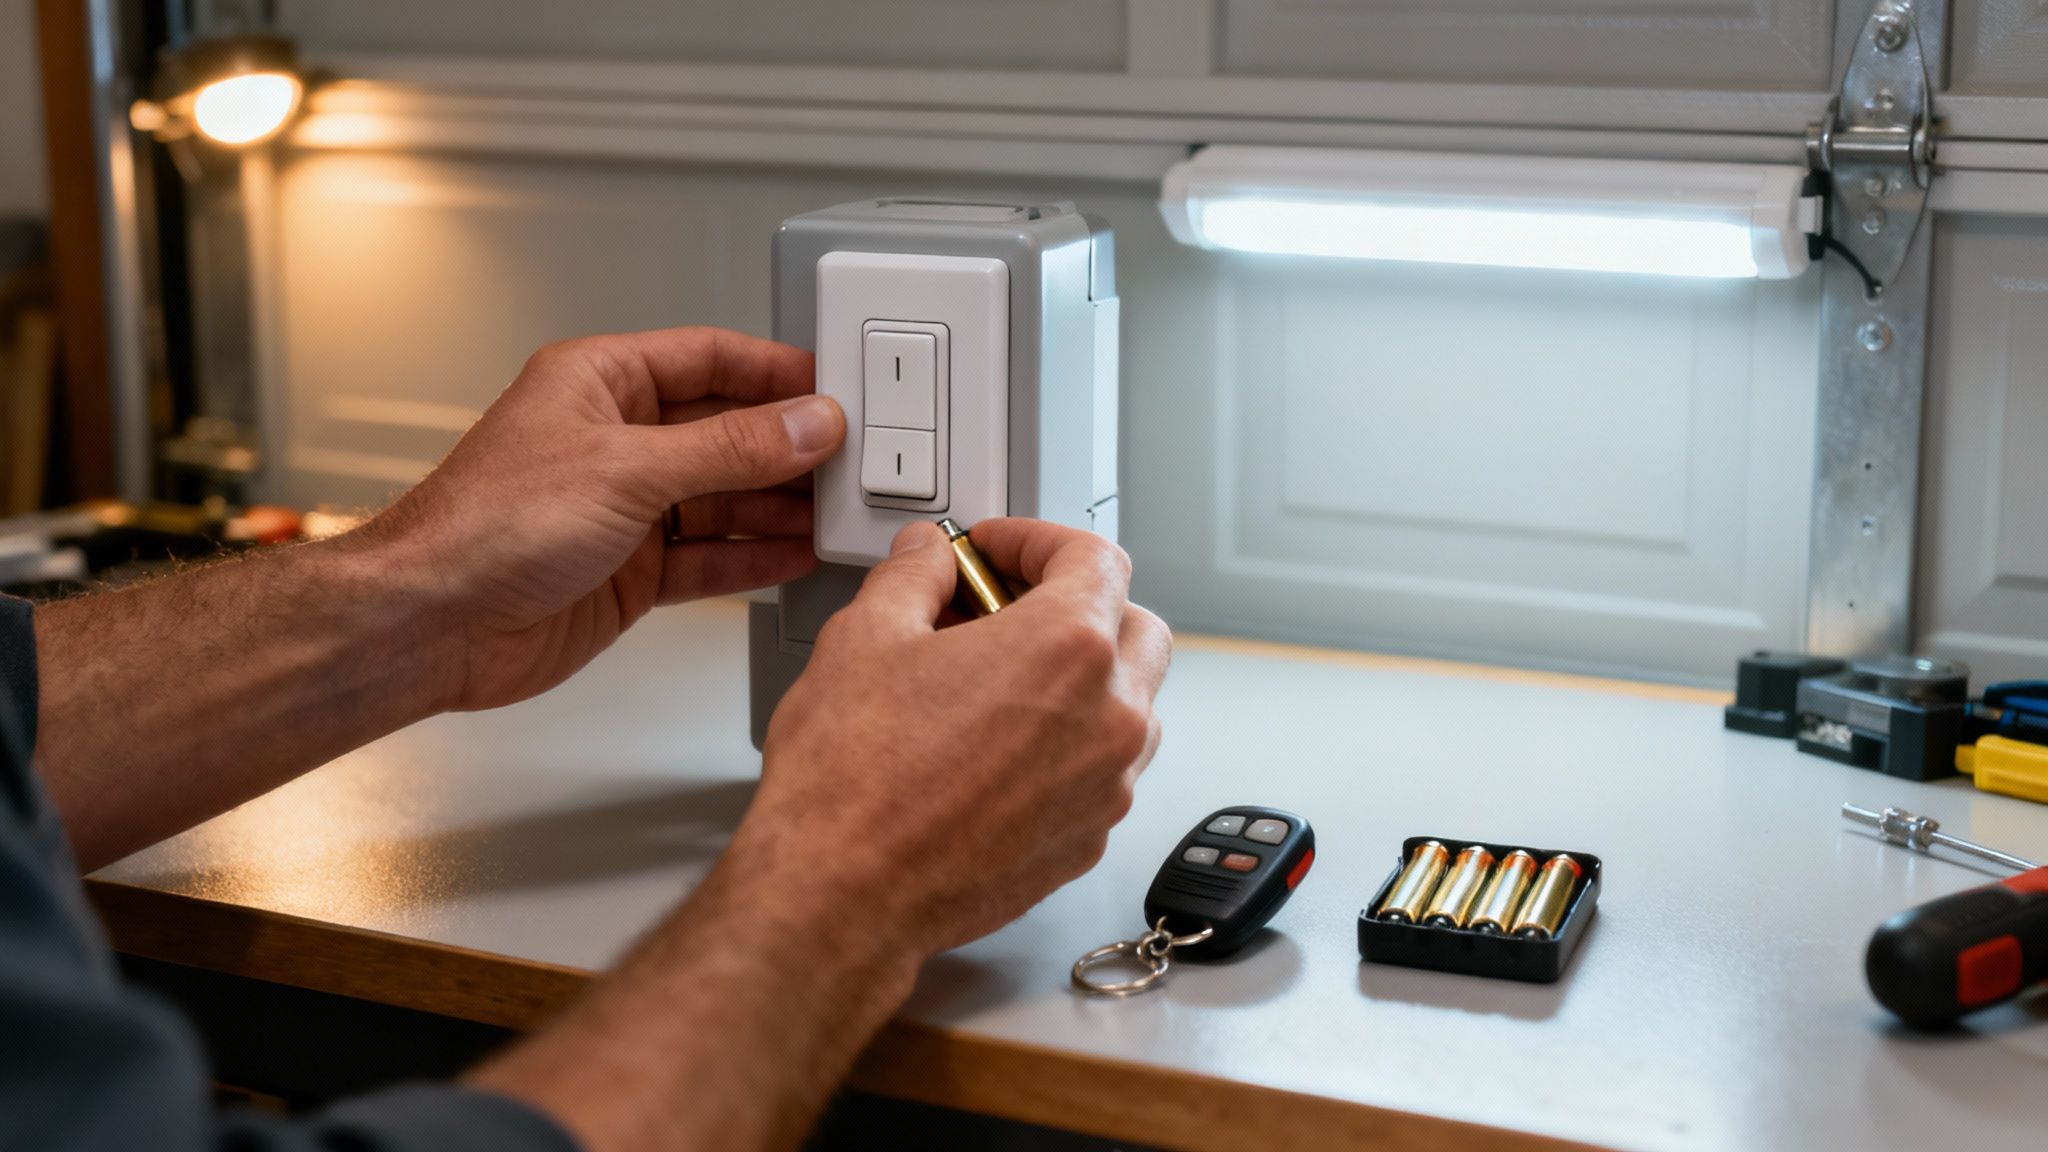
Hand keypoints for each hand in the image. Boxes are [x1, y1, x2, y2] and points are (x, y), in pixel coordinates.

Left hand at [365, 327, 844, 711]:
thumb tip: (805, 424)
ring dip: (780, 505)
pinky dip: (754, 557)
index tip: (835, 389)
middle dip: (789, 446)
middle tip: (852, 458)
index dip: (776, 372)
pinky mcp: (631, 572)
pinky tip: (797, 555)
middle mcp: (615, 440)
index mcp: (600, 382)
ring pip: (724, 497)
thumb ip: (729, 449)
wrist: (433, 622)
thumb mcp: (627, 470)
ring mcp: (624, 509)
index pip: (710, 358)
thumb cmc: (484, 526)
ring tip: (838, 510)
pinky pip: (710, 556)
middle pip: (725, 431)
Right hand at [743, 518, 1173, 957]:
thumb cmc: (852, 780)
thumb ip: (912, 578)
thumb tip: (929, 558)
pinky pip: (1104, 773)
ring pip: (1132, 706)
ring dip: (1085, 680)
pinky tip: (1000, 749)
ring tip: (1004, 682)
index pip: (1093, 557)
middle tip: (1008, 608)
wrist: (842, 893)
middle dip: (1080, 606)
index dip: (1038, 539)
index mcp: (1068, 647)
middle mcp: (1110, 716)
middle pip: (1135, 626)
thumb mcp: (865, 638)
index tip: (996, 549)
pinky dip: (1069, 748)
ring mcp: (1107, 787)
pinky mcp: (1088, 841)